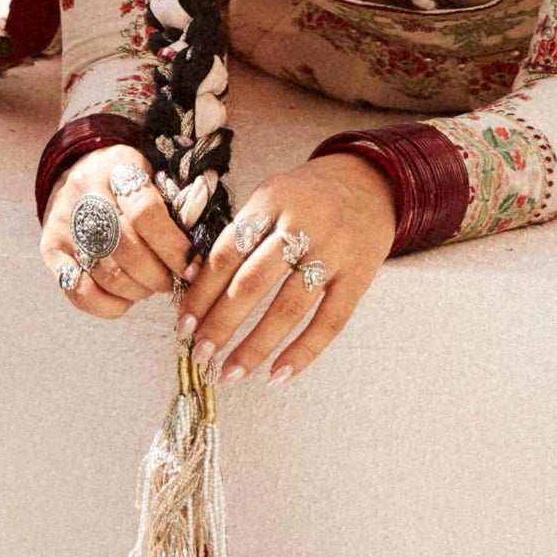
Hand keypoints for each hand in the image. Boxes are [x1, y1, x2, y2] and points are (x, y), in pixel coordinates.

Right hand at [40, 144, 192, 318]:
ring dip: (138, 290)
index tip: (193, 266)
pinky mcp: (51, 252)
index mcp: (116, 169)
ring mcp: (63, 226)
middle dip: (158, 274)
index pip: (146, 212)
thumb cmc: (127, 179)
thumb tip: (200, 251)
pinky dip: (109, 305)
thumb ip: (175, 204)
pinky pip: (79, 292)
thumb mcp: (152, 173)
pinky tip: (127, 298)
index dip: (174, 246)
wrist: (75, 171)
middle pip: (126, 249)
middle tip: (174, 280)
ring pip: (105, 274)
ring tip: (152, 286)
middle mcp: (84, 196)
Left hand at [174, 153, 396, 383]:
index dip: (202, 293)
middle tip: (200, 353)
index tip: (185, 325)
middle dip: (221, 323)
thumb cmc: (309, 195)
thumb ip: (242, 235)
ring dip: (256, 346)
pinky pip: (330, 321)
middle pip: (253, 282)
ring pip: (289, 307)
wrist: (372, 181)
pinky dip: (303, 351)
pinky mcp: (361, 274)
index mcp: (272, 199)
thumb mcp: (272, 196)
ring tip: (231, 374)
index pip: (227, 254)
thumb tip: (201, 291)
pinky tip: (278, 375)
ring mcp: (335, 250)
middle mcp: (303, 223)